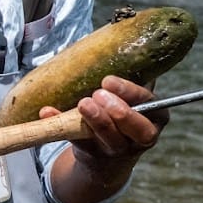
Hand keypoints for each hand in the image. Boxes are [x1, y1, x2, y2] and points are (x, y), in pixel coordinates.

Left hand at [46, 75, 168, 202]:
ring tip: (83, 105)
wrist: (104, 151)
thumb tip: (114, 47)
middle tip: (97, 95)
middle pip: (139, 129)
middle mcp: (142, 136)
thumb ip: (124, 82)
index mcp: (154, 116)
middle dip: (120, 111)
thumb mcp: (128, 97)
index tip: (108, 81)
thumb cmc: (119, 115)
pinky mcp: (95, 155)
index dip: (130, 92)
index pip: (150, 104)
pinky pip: (78, 141)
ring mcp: (119, 149)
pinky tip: (48, 112)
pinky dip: (60, 127)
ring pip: (112, 139)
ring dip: (97, 121)